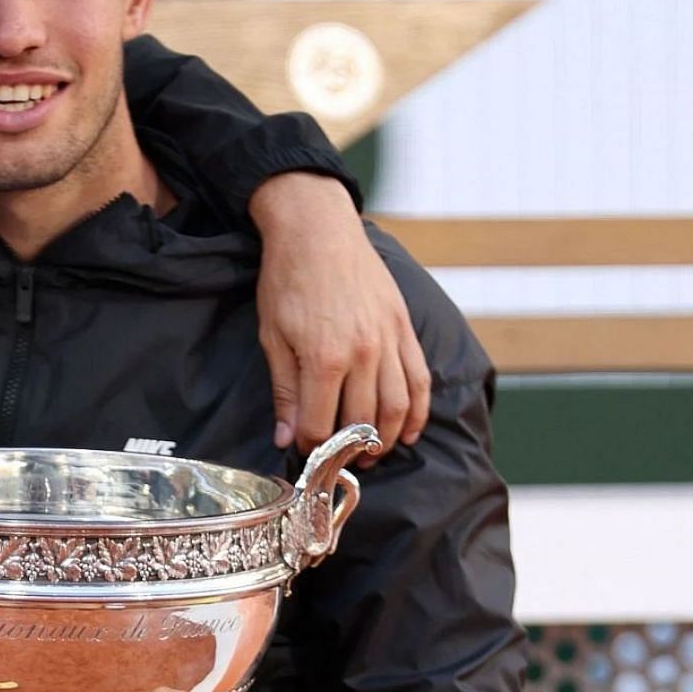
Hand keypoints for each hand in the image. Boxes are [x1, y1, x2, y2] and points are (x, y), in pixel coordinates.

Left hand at [249, 172, 429, 454]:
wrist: (317, 231)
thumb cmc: (288, 281)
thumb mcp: (272, 336)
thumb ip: (284, 391)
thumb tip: (285, 439)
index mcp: (324, 359)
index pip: (321, 425)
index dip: (310, 446)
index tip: (303, 450)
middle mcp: (363, 355)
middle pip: (362, 422)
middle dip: (349, 450)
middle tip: (339, 460)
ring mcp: (389, 341)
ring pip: (397, 408)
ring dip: (385, 439)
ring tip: (370, 453)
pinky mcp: (404, 328)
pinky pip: (420, 380)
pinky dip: (417, 412)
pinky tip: (407, 431)